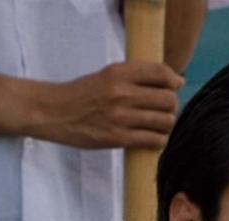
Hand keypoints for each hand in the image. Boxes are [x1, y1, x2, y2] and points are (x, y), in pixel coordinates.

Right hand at [28, 61, 184, 148]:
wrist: (53, 113)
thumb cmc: (82, 94)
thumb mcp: (106, 75)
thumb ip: (134, 76)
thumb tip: (171, 83)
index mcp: (119, 72)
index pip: (161, 73)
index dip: (174, 81)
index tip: (175, 86)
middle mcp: (121, 93)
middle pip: (168, 99)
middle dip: (171, 106)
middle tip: (164, 110)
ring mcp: (120, 117)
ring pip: (165, 121)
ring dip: (167, 125)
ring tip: (159, 126)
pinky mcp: (117, 138)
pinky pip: (153, 140)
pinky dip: (159, 141)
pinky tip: (153, 139)